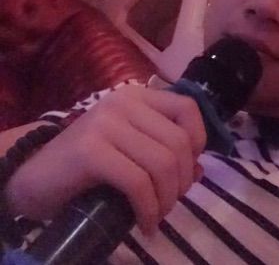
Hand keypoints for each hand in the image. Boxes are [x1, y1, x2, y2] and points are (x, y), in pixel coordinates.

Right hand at [5, 84, 206, 233]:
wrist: (35, 174)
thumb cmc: (89, 163)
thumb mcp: (133, 151)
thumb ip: (165, 153)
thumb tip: (201, 170)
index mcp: (138, 96)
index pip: (188, 108)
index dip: (198, 140)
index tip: (188, 168)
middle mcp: (124, 102)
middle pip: (179, 141)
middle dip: (183, 180)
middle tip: (171, 202)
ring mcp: (106, 123)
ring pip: (162, 162)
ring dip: (168, 198)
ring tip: (157, 215)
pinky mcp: (91, 150)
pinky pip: (138, 182)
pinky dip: (148, 209)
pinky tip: (145, 225)